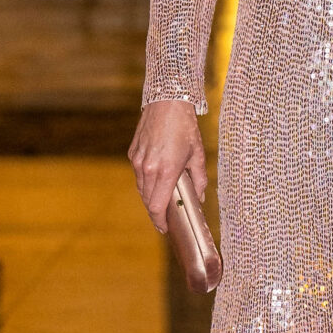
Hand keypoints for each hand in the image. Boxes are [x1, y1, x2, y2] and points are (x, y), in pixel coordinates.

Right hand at [129, 98, 205, 233]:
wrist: (166, 103)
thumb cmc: (185, 128)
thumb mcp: (197, 155)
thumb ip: (199, 180)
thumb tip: (199, 198)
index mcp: (166, 171)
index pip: (157, 207)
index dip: (160, 222)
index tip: (164, 229)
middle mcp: (148, 169)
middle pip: (148, 201)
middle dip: (157, 211)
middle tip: (167, 216)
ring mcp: (137, 161)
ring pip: (141, 189)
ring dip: (151, 196)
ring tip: (164, 196)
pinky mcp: (132, 153)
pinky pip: (138, 174)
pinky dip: (146, 181)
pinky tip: (157, 177)